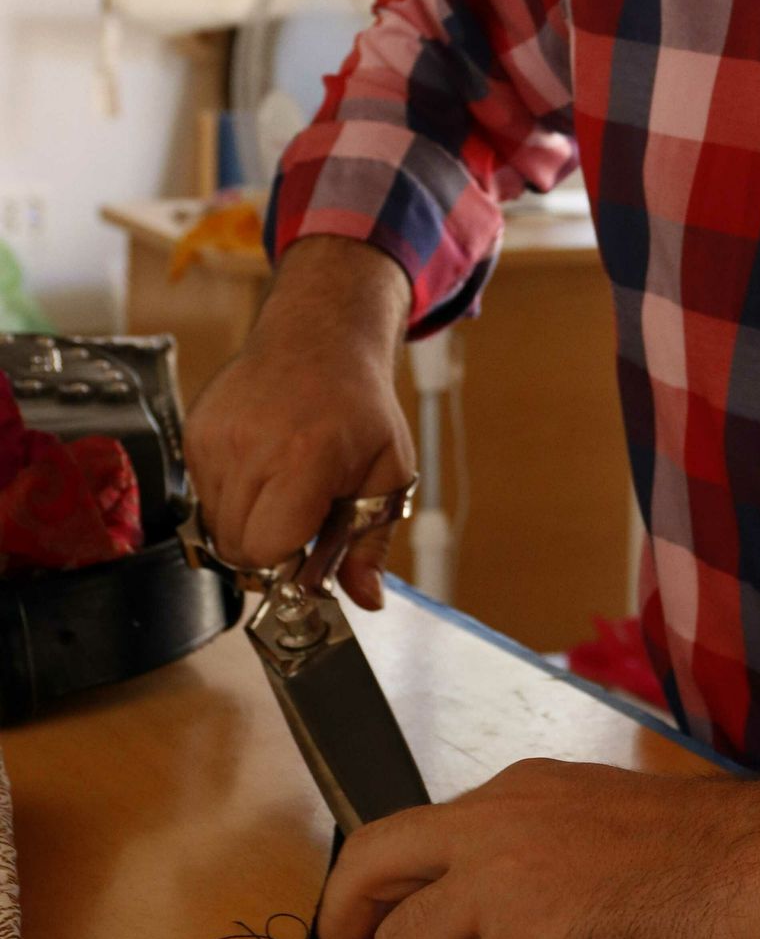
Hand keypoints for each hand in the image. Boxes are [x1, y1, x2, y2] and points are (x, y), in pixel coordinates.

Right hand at [184, 237, 413, 608]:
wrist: (320, 338)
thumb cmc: (359, 406)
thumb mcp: (388, 473)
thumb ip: (372, 543)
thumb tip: (366, 600)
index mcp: (304, 458)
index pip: (266, 550)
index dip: (286, 563)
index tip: (307, 555)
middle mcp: (250, 447)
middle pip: (235, 547)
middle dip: (267, 549)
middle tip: (298, 524)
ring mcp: (214, 438)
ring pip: (213, 526)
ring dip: (246, 524)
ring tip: (282, 489)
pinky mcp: (193, 432)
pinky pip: (201, 495)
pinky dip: (229, 496)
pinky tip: (260, 468)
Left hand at [315, 760, 759, 938]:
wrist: (758, 865)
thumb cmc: (703, 853)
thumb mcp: (594, 820)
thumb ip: (535, 848)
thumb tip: (491, 911)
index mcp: (512, 795)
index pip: (403, 831)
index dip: (369, 889)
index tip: (369, 930)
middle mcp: (492, 826)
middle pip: (366, 873)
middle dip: (344, 936)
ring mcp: (505, 884)